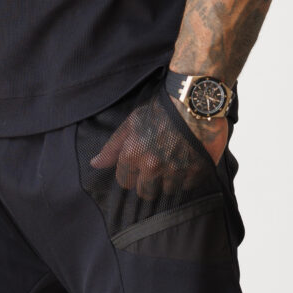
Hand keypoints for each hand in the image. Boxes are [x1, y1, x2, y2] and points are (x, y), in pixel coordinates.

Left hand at [87, 87, 226, 200]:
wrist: (196, 100)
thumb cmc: (162, 109)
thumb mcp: (132, 122)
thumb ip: (113, 147)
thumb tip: (95, 165)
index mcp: (134, 154)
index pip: (125, 181)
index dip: (130, 175)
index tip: (137, 168)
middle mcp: (153, 166)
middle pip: (145, 192)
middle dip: (148, 182)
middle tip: (156, 167)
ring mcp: (176, 170)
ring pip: (167, 191)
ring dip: (168, 180)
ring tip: (174, 162)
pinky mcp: (197, 172)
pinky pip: (187, 186)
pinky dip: (186, 178)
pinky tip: (188, 161)